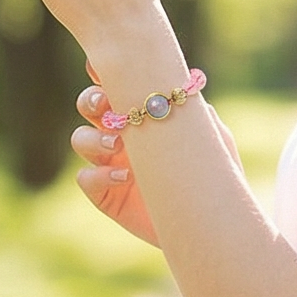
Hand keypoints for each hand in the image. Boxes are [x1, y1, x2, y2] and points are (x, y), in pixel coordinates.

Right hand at [71, 79, 241, 247]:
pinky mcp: (107, 196)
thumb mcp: (215, 145)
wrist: (211, 227)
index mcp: (141, 117)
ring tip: (116, 145)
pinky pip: (86, 179)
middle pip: (88, 107)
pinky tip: (124, 177)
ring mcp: (110, 165)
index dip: (101, 73)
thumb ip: (200, 115)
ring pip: (81, 139)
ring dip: (93, 138)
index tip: (101, 68)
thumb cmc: (214, 180)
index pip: (114, 88)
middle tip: (104, 106)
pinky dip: (98, 175)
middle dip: (90, 100)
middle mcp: (121, 137)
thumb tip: (185, 89)